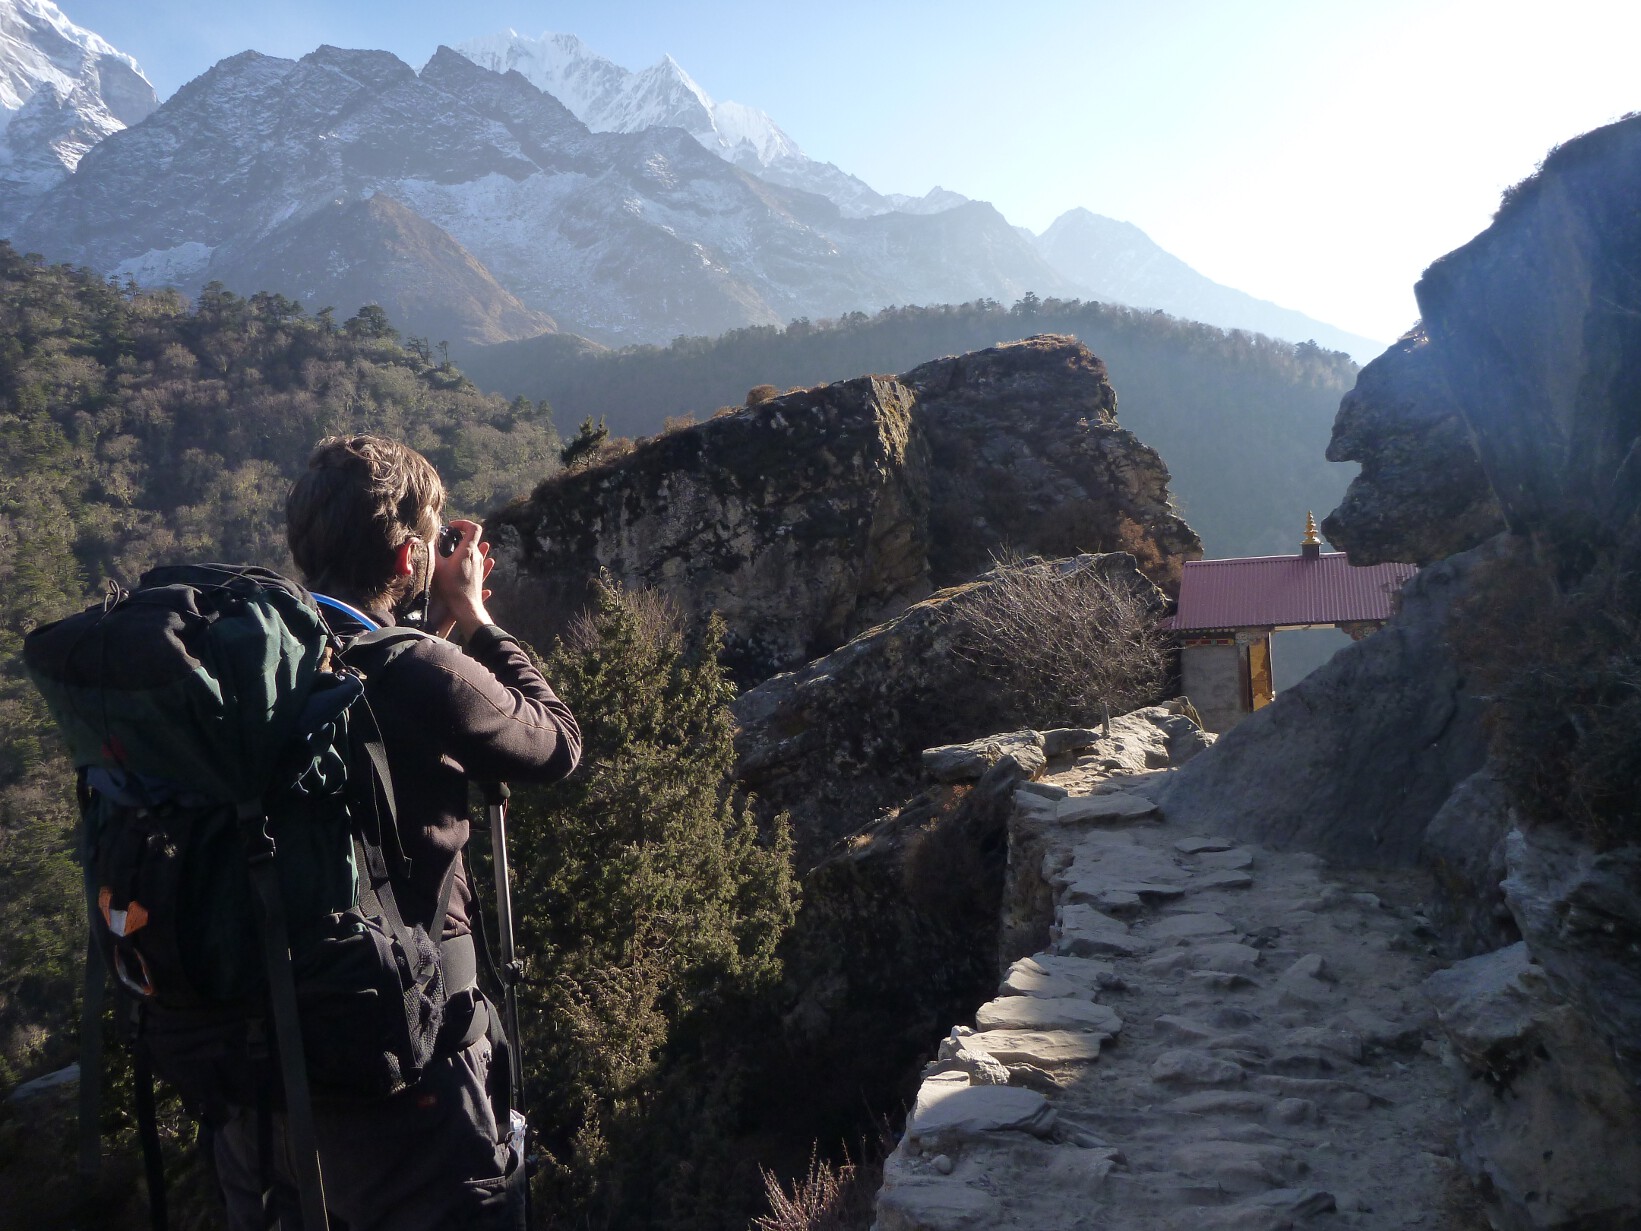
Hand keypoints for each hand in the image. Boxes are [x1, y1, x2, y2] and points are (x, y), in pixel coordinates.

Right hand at [425, 518, 495, 638]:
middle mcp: (477, 556)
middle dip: (461, 536)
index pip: (473, 528)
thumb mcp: (438, 566)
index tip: (452, 526)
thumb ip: (432, 550)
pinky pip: (479, 563)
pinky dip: (474, 558)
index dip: (463, 523)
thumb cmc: (451, 586)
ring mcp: (480, 566)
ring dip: (467, 547)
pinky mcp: (480, 576)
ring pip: (477, 552)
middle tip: (448, 539)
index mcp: (468, 550)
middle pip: (473, 540)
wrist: (465, 607)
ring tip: (457, 548)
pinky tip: (472, 561)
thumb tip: (427, 538)